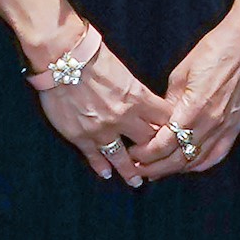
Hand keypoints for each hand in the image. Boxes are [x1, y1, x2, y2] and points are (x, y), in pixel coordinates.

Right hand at [23, 25, 175, 185]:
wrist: (62, 59)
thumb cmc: (93, 58)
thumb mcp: (124, 72)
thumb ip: (136, 92)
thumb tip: (146, 103)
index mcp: (138, 98)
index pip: (164, 120)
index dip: (173, 130)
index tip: (177, 138)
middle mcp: (123, 118)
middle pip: (148, 142)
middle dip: (156, 153)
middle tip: (161, 163)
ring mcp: (102, 130)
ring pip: (122, 157)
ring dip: (131, 171)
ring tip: (137, 181)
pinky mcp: (81, 136)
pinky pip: (95, 156)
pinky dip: (101, 166)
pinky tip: (107, 173)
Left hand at [140, 14, 239, 179]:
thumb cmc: (210, 52)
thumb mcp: (179, 76)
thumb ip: (168, 104)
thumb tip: (158, 123)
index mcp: (193, 109)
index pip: (164, 144)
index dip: (146, 154)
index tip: (132, 153)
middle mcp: (211, 123)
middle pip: (179, 158)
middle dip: (155, 167)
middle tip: (139, 169)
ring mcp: (226, 127)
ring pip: (197, 161)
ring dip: (175, 169)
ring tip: (158, 170)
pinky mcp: (236, 126)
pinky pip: (217, 155)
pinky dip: (200, 164)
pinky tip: (187, 166)